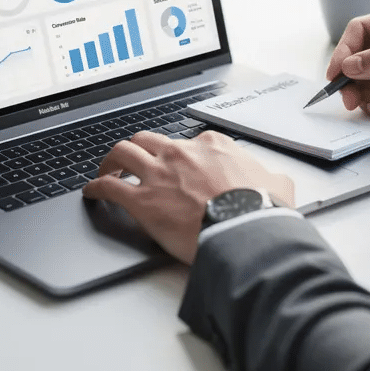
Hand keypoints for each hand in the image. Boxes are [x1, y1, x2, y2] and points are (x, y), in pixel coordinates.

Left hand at [81, 131, 294, 264]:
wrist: (245, 231)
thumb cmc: (260, 211)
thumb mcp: (277, 185)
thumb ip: (272, 179)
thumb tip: (277, 183)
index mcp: (213, 146)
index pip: (188, 142)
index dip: (179, 154)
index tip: (175, 164)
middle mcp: (181, 153)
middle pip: (148, 140)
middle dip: (138, 148)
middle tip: (131, 160)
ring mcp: (159, 174)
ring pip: (122, 153)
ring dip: (111, 161)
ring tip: (106, 170)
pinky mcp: (143, 200)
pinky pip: (109, 187)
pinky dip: (97, 187)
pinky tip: (92, 192)